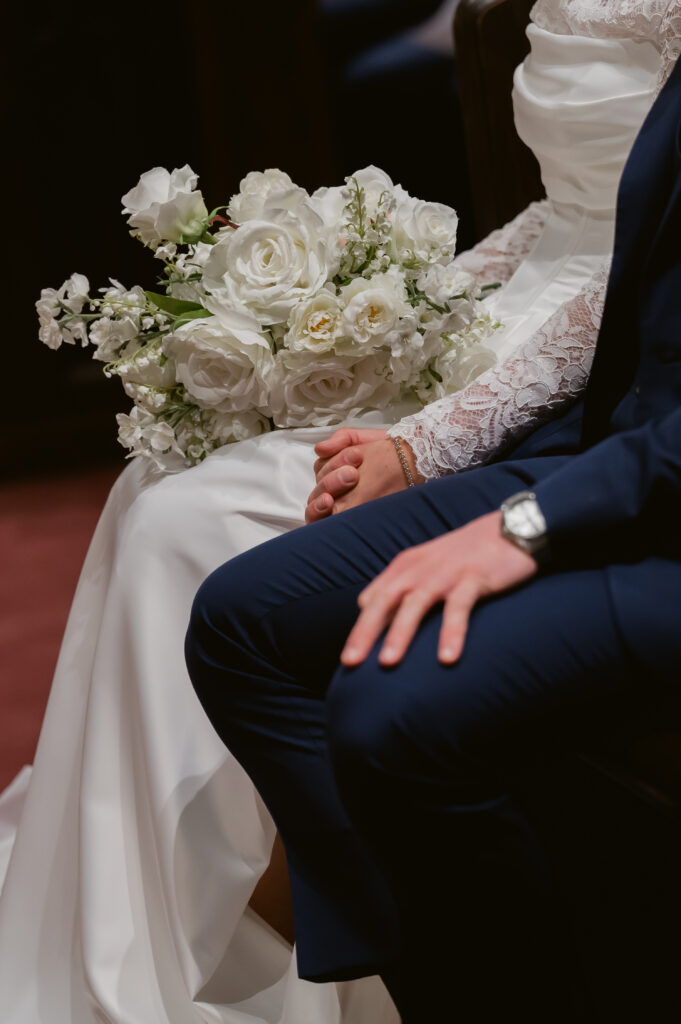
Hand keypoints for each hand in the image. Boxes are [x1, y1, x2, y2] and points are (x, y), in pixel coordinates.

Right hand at [306, 429, 421, 521]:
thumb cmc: (390, 454)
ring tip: (330, 498)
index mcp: (333, 472)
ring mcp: (337, 507)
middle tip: (353, 473)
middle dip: (333, 480)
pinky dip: (319, 515)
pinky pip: (321, 523)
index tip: (358, 456)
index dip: (334, 463)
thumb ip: (341, 439)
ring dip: (319, 501)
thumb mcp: (364, 440)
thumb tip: (319, 448)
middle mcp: (333, 490)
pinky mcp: (345, 520)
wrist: (414, 464)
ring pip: (314, 507)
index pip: (320, 470)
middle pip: (318, 490)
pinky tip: (330, 507)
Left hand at [340, 511, 537, 667]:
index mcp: (404, 567)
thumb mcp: (427, 566)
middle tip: (350, 662)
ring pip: (415, 605)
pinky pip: (459, 609)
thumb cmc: (465, 555)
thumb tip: (368, 610)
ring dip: (400, 634)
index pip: (372, 600)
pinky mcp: (473, 578)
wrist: (510, 527)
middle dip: (365, 632)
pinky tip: (447, 659)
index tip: (349, 658)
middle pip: (383, 602)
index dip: (360, 628)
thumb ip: (400, 587)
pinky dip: (452, 633)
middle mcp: (418, 569)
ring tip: (387, 663)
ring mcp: (445, 573)